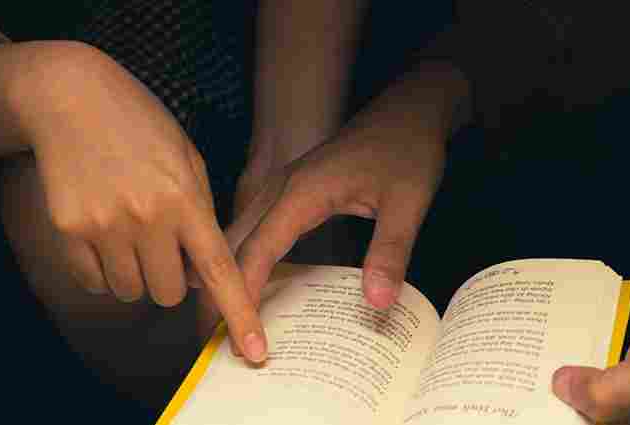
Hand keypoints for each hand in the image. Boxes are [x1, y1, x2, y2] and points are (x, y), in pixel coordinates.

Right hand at [13, 41, 264, 361]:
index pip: (220, 271)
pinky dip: (104, 270)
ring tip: (133, 233)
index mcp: (186, 201)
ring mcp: (104, 226)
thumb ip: (200, 214)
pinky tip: (105, 230)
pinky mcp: (69, 230)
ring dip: (137, 276)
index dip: (240, 314)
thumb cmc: (142, 127)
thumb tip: (204, 271)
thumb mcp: (188, 161)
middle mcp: (146, 218)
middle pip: (170, 293)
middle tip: (166, 247)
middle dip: (173, 280)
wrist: (74, 97)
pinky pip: (95, 282)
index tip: (254, 350)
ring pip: (131, 292)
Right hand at [192, 62, 467, 353]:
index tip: (239, 335)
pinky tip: (254, 283)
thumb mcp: (408, 202)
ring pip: (239, 234)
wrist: (409, 110)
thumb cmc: (407, 149)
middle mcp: (282, 188)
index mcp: (302, 191)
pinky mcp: (292, 190)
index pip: (257, 249)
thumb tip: (377, 301)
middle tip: (220, 340)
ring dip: (229, 273)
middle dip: (222, 291)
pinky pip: (256, 228)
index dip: (244, 294)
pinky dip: (246, 258)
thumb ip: (390, 250)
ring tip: (227, 320)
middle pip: (234, 243)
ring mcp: (283, 187)